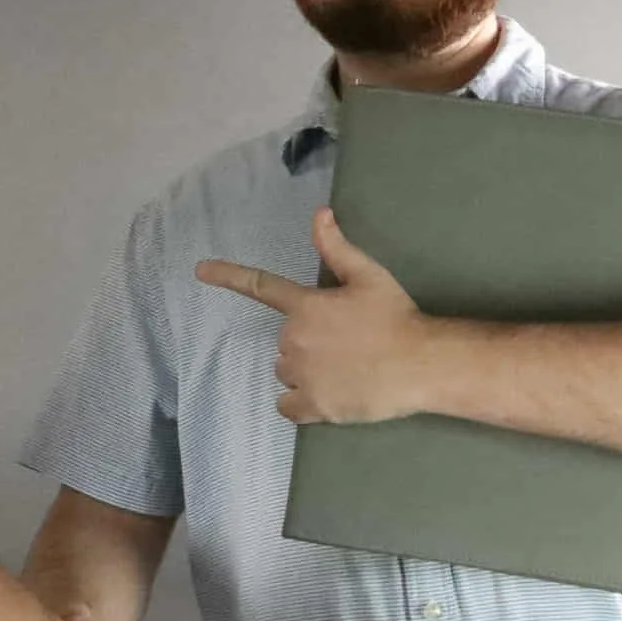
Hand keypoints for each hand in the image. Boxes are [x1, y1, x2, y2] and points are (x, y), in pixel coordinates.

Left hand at [194, 206, 431, 423]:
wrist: (421, 364)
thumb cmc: (396, 317)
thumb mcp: (368, 277)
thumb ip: (337, 248)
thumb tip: (318, 213)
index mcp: (305, 306)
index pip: (260, 286)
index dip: (228, 276)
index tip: (200, 270)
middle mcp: (294, 340)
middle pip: (285, 341)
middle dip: (308, 341)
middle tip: (347, 343)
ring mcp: (301, 375)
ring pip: (287, 372)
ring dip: (306, 371)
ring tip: (345, 369)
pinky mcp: (312, 406)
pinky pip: (288, 406)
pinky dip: (301, 402)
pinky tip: (328, 395)